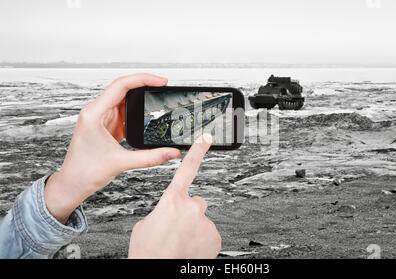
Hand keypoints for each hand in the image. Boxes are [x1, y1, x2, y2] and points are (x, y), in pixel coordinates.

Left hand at [44, 74, 180, 223]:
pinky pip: (124, 112)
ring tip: (158, 99)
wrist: (72, 184)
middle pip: (124, 88)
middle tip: (163, 87)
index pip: (121, 86)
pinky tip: (148, 116)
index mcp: (94, 114)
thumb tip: (172, 152)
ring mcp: (101, 118)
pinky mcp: (106, 126)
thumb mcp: (121, 163)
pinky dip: (137, 112)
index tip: (161, 81)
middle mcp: (96, 111)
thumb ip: (150, 158)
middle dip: (145, 85)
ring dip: (141, 99)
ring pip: (124, 100)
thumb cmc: (85, 172)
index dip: (143, 79)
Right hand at [128, 134, 221, 258]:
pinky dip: (201, 241)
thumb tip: (170, 213)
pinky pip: (208, 234)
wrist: (156, 269)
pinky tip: (190, 248)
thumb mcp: (146, 223)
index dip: (197, 151)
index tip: (206, 137)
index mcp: (172, 199)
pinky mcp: (215, 237)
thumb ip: (163, 210)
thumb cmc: (147, 250)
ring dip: (193, 228)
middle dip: (188, 212)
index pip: (187, 168)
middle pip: (195, 202)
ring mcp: (206, 222)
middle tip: (176, 228)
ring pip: (201, 220)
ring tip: (180, 242)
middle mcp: (192, 207)